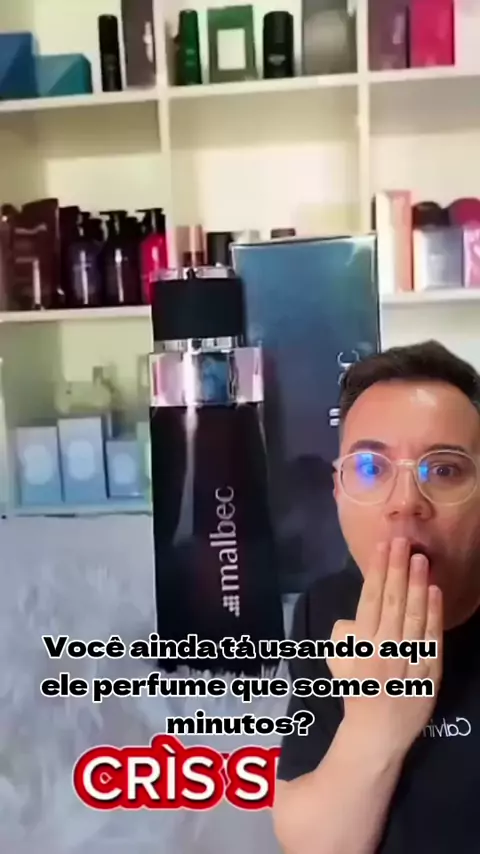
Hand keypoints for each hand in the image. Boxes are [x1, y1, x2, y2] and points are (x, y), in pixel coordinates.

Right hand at [328, 537, 442, 759]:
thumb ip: (344, 635)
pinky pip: (432, 639)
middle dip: (397, 568)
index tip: (382, 546)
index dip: (377, 572)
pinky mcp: (429, 672)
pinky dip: (434, 614)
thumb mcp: (337, 662)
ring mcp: (408, 661)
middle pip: (392, 601)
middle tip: (402, 540)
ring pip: (414, 616)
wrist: (377, 734)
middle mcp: (384, 649)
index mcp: (360, 645)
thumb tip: (355, 616)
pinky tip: (435, 591)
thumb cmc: (356, 692)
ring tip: (420, 558)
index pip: (370, 599)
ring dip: (417, 584)